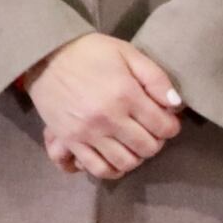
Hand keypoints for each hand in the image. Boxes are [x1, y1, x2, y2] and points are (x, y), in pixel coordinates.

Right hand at [30, 33, 187, 178]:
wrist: (46, 56)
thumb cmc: (90, 52)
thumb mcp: (128, 53)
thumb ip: (156, 78)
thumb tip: (176, 105)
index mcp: (126, 95)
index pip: (163, 127)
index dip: (171, 126)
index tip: (166, 120)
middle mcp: (108, 119)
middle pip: (147, 148)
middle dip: (155, 141)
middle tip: (151, 131)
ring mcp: (88, 134)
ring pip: (125, 163)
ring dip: (136, 157)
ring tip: (133, 143)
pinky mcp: (70, 142)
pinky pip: (96, 169)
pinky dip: (112, 170)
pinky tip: (116, 159)